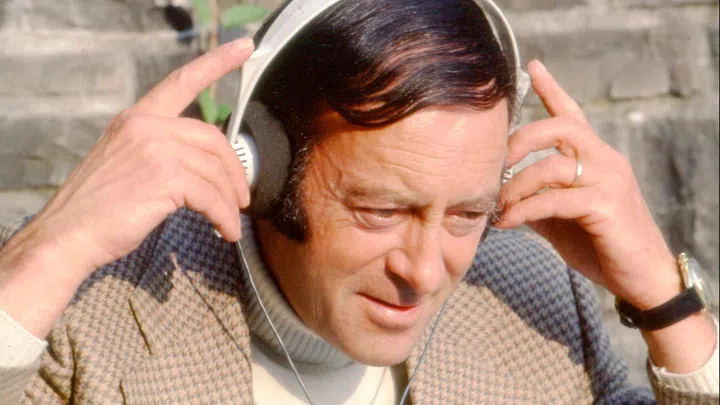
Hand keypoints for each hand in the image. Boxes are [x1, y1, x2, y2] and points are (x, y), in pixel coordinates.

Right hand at [0, 38, 253, 336]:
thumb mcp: (128, 162)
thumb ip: (162, 150)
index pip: (182, 82)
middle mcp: (146, 125)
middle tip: (241, 198)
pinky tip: (225, 231)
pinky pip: (211, 196)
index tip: (244, 47)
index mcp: (137, 117)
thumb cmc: (100, 208)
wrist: (68, 235)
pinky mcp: (164, 176)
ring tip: (231, 223)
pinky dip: (224, 217)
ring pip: (215, 171)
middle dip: (234, 170)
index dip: (217, 63)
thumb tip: (206, 164)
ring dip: (229, 201)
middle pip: (212, 138)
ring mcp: (155, 148)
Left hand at [496, 60, 680, 310]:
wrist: (639, 277)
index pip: (572, 114)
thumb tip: (500, 195)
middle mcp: (605, 160)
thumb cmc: (599, 244)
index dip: (552, 89)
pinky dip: (524, 210)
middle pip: (559, 127)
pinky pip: (554, 200)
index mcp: (595, 157)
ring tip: (497, 207)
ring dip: (515, 186)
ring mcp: (609, 180)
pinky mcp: (608, 205)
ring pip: (551, 166)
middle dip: (519, 140)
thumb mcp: (560, 218)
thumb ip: (536, 198)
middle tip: (494, 162)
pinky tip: (506, 222)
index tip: (532, 66)